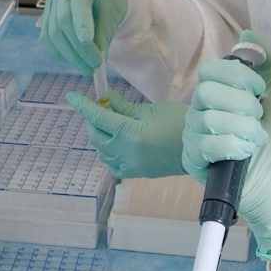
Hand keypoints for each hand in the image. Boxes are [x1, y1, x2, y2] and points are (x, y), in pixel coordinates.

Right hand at [40, 0, 128, 72]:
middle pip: (63, 22)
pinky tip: (73, 60)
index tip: (89, 45)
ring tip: (86, 69)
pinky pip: (47, 38)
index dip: (81, 25)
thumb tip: (98, 61)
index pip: (78, 4)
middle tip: (93, 67)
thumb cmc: (108, 0)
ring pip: (53, 33)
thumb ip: (104, 35)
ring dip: (69, 56)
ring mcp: (50, 3)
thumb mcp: (112, 14)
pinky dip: (60, 53)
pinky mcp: (45, 16)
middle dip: (78, 49)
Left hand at [65, 94, 186, 179]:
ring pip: (100, 151)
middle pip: (95, 135)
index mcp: (130, 134)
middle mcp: (125, 153)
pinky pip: (111, 163)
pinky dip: (107, 152)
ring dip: (99, 136)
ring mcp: (129, 166)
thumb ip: (124, 107)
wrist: (199, 148)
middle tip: (101, 108)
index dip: (83, 105)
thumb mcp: (150, 110)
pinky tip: (116, 142)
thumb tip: (105, 98)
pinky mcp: (135, 173)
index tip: (72, 96)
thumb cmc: (179, 123)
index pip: (98, 117)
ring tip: (111, 124)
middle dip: (93, 120)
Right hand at [181, 35, 270, 263]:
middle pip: (205, 90)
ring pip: (207, 117)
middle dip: (241, 104)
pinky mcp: (194, 161)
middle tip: (258, 119)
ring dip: (242, 128)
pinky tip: (245, 153)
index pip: (211, 70)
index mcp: (221, 97)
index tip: (259, 91)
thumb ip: (268, 66)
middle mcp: (203, 113)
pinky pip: (203, 143)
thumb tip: (249, 36)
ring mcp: (196, 137)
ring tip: (257, 141)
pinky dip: (231, 145)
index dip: (236, 76)